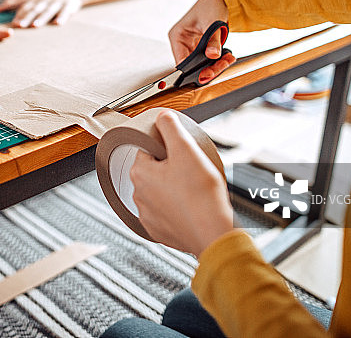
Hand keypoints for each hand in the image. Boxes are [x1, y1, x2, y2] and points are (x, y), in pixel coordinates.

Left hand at [0, 0, 82, 27]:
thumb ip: (13, 4)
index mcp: (34, 1)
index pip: (25, 7)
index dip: (19, 15)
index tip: (13, 23)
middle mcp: (44, 1)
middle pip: (34, 10)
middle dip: (27, 17)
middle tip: (19, 25)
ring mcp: (56, 3)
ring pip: (48, 11)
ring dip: (41, 18)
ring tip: (35, 25)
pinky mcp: (68, 6)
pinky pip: (64, 12)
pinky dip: (61, 18)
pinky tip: (57, 24)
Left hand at [129, 110, 233, 254]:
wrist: (212, 233)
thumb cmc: (200, 194)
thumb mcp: (186, 149)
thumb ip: (171, 127)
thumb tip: (161, 116)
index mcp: (139, 172)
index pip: (148, 149)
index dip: (167, 147)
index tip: (182, 152)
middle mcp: (138, 194)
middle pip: (153, 170)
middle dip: (170, 167)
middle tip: (192, 170)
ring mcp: (147, 215)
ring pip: (159, 191)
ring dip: (173, 188)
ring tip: (193, 189)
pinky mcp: (158, 230)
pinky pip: (165, 212)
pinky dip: (176, 208)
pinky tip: (191, 205)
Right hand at [168, 0, 235, 83]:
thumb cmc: (211, 4)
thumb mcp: (212, 22)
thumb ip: (212, 40)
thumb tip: (212, 54)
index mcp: (177, 35)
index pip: (181, 60)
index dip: (192, 70)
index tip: (206, 74)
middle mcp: (182, 42)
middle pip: (192, 65)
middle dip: (208, 68)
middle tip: (220, 67)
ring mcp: (192, 45)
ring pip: (201, 64)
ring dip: (215, 65)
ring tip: (228, 60)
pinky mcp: (201, 47)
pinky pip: (208, 59)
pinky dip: (219, 60)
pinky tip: (228, 57)